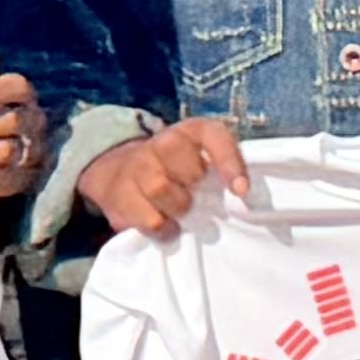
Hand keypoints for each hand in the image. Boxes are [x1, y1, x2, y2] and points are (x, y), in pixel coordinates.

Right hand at [76, 118, 249, 243]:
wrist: (118, 170)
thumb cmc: (176, 168)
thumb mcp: (202, 158)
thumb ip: (221, 168)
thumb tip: (241, 196)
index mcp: (191, 131)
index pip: (214, 136)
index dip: (229, 162)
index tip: (241, 191)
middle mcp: (162, 144)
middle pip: (186, 168)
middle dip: (195, 186)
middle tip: (196, 196)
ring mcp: (136, 167)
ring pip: (161, 190)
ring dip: (178, 209)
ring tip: (180, 212)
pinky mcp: (118, 196)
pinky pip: (148, 220)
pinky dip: (162, 228)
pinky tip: (165, 225)